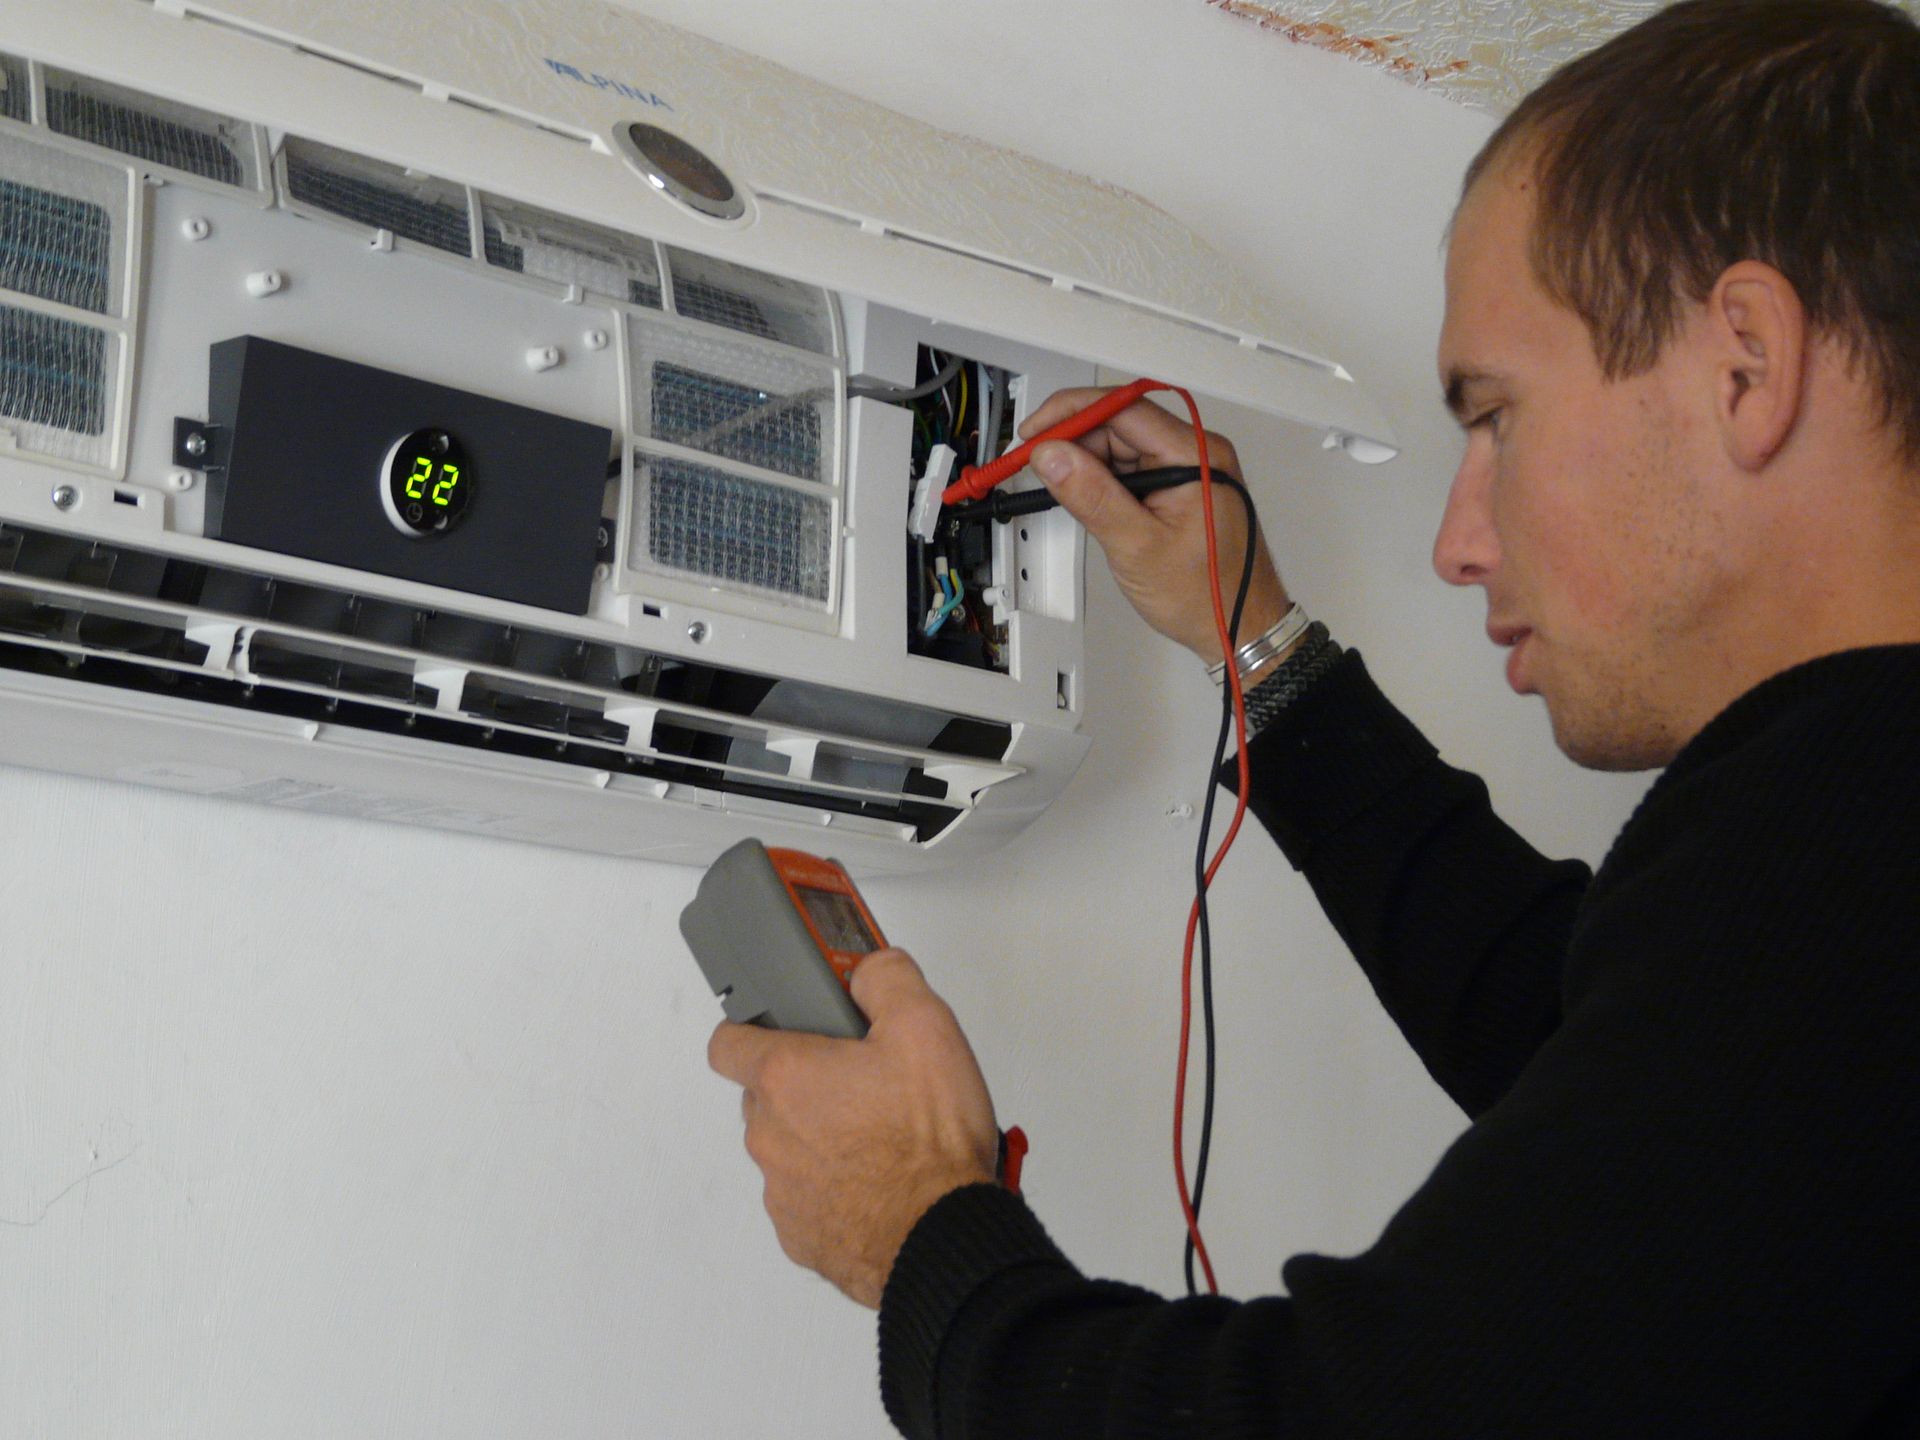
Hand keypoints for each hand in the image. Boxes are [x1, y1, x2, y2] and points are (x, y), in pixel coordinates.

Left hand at [707, 950, 999, 1308]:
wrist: (944, 1236)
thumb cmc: (929, 1143)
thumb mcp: (926, 1027)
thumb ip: (887, 979)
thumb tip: (870, 968)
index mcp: (787, 1078)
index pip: (727, 1043)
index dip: (751, 1029)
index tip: (780, 1028)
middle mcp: (771, 1135)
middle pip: (767, 1096)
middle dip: (807, 1086)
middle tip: (863, 1082)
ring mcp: (782, 1191)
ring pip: (789, 1149)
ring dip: (822, 1139)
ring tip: (884, 1137)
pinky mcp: (801, 1236)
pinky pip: (807, 1198)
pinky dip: (835, 1188)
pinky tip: (882, 1181)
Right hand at [1021, 387, 1291, 665]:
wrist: (1238, 627)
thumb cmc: (1208, 594)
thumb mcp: (1137, 546)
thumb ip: (1092, 496)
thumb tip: (1053, 456)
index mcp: (1197, 456)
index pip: (1124, 408)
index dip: (1072, 413)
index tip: (1035, 431)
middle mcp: (1196, 453)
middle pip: (1119, 424)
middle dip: (1073, 441)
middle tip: (1036, 464)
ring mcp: (1187, 468)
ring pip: (1121, 446)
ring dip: (1085, 464)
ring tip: (1061, 491)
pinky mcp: (1178, 485)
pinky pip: (1131, 468)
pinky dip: (1102, 480)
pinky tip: (1087, 499)